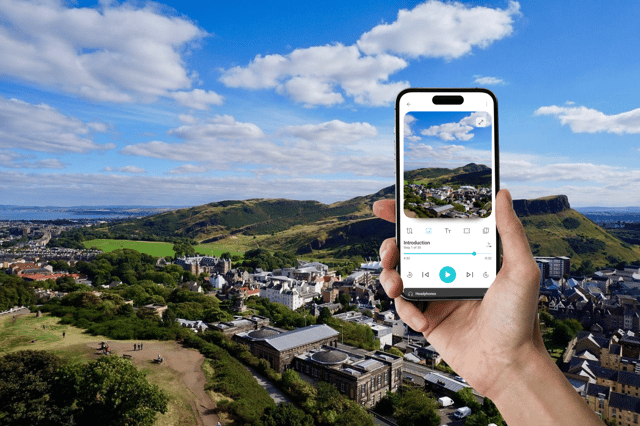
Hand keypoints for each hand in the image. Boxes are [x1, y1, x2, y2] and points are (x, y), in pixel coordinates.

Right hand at [373, 189, 542, 398]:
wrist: (507, 365)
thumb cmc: (520, 320)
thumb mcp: (521, 270)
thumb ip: (510, 231)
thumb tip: (503, 195)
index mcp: (466, 256)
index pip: (434, 228)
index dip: (408, 216)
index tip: (388, 206)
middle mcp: (448, 272)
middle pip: (408, 250)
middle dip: (390, 245)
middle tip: (391, 250)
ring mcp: (436, 295)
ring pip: (399, 275)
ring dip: (389, 276)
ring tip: (396, 285)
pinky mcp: (427, 318)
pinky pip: (404, 306)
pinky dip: (406, 311)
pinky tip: (422, 320)